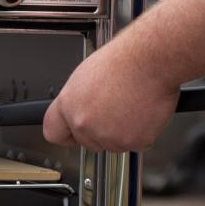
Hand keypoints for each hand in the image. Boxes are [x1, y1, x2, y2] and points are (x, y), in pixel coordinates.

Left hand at [43, 40, 181, 151]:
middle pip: (87, 142)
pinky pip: (136, 143)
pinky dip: (141, 132)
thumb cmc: (123, 60)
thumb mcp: (85, 76)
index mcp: (69, 105)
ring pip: (113, 144)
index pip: (54, 133)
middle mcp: (84, 124)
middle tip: (114, 109)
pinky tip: (142, 111)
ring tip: (130, 104)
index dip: (66, 134)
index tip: (72, 134)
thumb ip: (78, 101)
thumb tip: (80, 110)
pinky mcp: (132, 142)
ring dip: (122, 132)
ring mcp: (108, 136)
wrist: (150, 61)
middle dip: (100, 131)